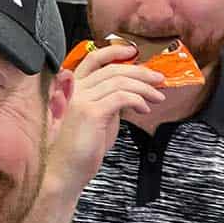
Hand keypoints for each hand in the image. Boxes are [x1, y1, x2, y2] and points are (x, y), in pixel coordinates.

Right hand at [47, 43, 165, 193]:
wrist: (66, 171)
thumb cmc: (80, 148)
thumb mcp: (97, 118)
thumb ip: (108, 101)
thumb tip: (131, 92)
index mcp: (73, 88)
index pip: (93, 59)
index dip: (114, 51)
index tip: (134, 52)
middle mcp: (74, 90)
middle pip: (112, 68)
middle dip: (140, 71)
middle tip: (158, 78)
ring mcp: (80, 100)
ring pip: (119, 81)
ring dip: (144, 87)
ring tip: (157, 97)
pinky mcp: (91, 113)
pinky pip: (121, 97)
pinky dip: (138, 99)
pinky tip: (144, 108)